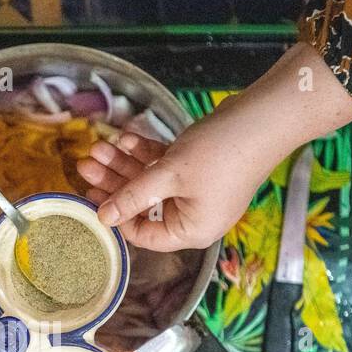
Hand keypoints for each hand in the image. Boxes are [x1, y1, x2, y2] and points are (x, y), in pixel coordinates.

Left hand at [77, 117, 258, 252]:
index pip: (143, 234)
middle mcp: (195, 216)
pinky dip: (148, 154)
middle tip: (86, 164)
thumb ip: (133, 196)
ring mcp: (199, 192)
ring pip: (153, 182)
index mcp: (191, 231)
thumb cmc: (221, 152)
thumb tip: (103, 216)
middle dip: (115, 182)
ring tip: (100, 146)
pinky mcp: (202, 169)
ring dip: (127, 163)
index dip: (116, 216)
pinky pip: (167, 167)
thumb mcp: (169, 175)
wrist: (265, 117)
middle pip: (144, 205)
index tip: (93, 197)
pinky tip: (127, 138)